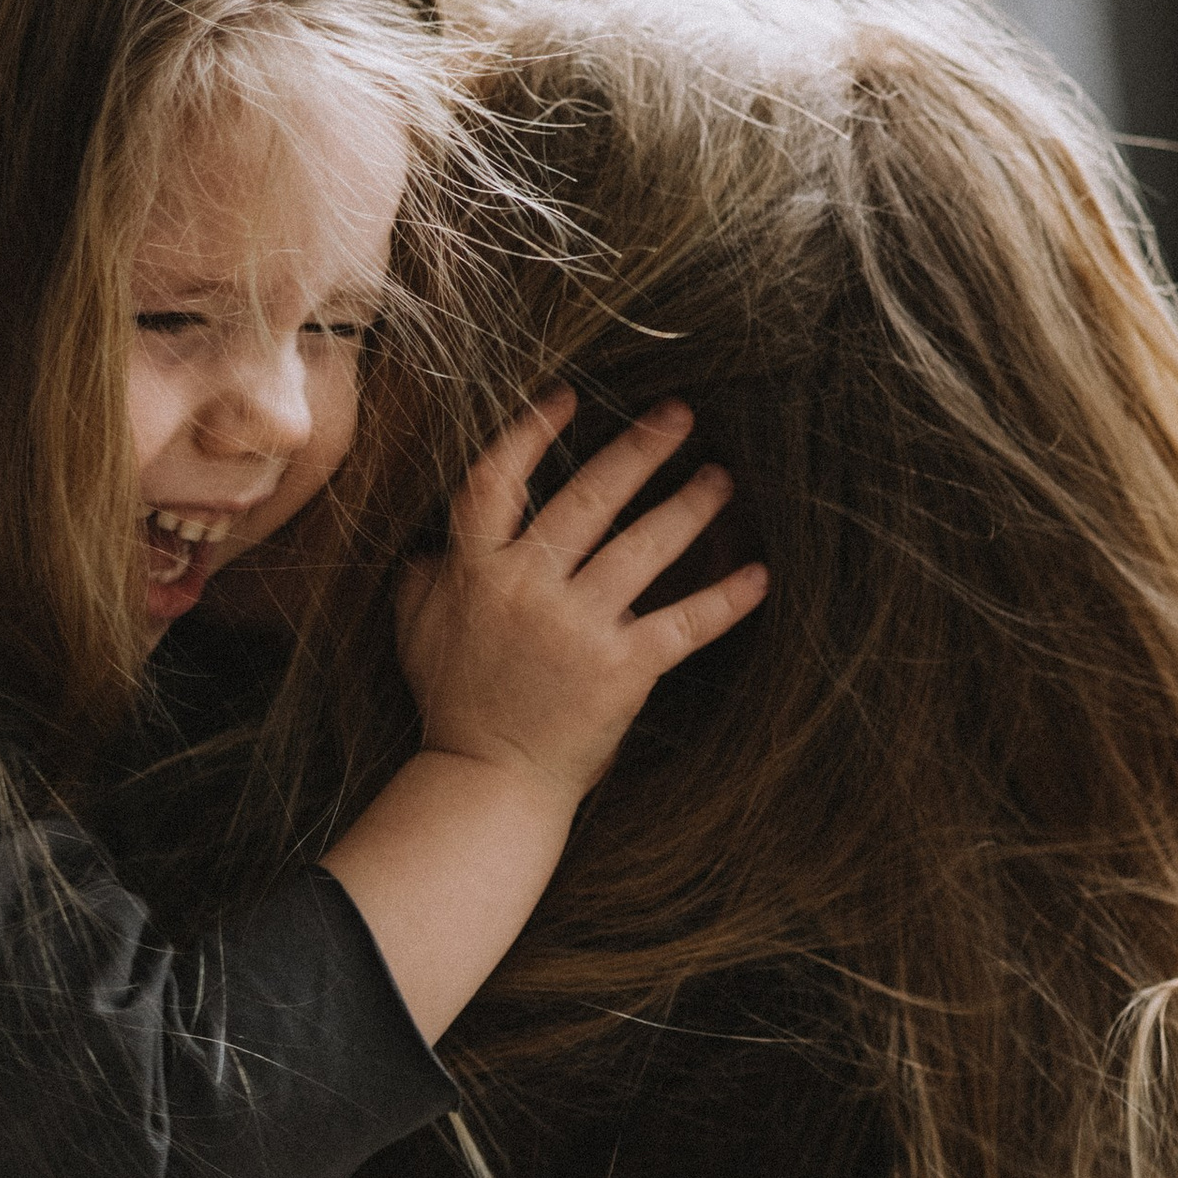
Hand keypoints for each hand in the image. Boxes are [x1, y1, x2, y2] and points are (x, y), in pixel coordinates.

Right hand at [394, 393, 769, 804]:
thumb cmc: (454, 705)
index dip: (532, 433)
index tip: (570, 397)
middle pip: (590, 498)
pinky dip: (726, 598)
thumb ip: (424, 578)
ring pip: (644, 548)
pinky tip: (761, 575)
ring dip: (690, 506)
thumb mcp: (416, 631)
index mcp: (476, 571)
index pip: (499, 481)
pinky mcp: (624, 669)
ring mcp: (579, 628)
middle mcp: (529, 588)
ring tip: (723, 476)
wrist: (489, 781)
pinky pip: (685, 623)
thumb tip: (431, 543)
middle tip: (680, 413)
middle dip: (639, 449)